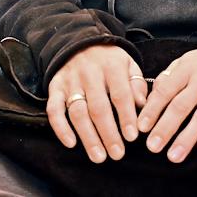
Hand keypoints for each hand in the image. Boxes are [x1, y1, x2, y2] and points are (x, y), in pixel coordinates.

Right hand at [47, 44, 147, 162]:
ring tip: (99, 156)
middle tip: (118, 154)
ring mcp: (70, 81)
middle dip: (108, 133)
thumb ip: (137, 84)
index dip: (126, 116)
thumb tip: (142, 106)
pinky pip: (54, 109)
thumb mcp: (129, 64)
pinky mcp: (55, 87)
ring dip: (88, 136)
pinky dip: (60, 128)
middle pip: (98, 107)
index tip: (132, 137)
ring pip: (77, 112)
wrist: (80, 41)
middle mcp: (89, 73)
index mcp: (111, 66)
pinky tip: (71, 143)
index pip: (120, 94)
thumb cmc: (110, 60)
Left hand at [137, 41, 196, 163]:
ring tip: (174, 155)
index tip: (142, 127)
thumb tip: (151, 99)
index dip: (152, 110)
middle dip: (165, 128)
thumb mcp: (187, 61)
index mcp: (186, 68)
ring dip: (186, 138)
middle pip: (180, 106)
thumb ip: (168, 78)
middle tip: (153, 146)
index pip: (165, 90)